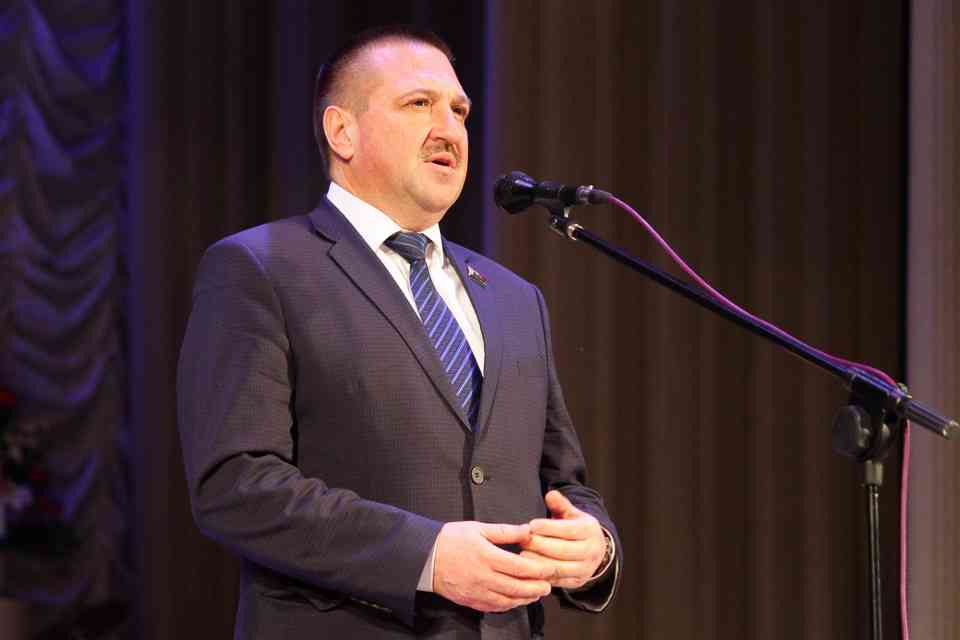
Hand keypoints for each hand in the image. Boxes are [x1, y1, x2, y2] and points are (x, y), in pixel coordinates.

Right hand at [433, 521, 553, 611]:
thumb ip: (505, 531)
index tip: (550, 568)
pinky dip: (509, 605)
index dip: (538, 569)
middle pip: (517, 587)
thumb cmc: (451, 540)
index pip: (520, 567)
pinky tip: (516, 600)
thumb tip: (527, 530)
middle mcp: (484, 577)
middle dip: (536, 587)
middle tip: (549, 585)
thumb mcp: (478, 528)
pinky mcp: (471, 601)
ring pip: (508, 600)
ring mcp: (477, 592)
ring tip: (536, 593)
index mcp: (487, 556)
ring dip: (525, 598)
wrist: (425, 558)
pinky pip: (494, 607)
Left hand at [519, 490, 606, 589]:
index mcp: (589, 531)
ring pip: (559, 568)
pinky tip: (528, 569)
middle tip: (523, 541)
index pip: (568, 530)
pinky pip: (558, 582)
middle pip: (562, 551)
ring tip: (522, 555)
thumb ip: (560, 504)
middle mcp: (591, 551)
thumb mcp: (572, 514)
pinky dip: (542, 576)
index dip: (548, 528)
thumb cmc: (576, 528)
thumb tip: (550, 494)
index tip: (531, 525)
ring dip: (539, 562)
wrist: (595, 550)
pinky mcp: (577, 582)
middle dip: (540, 546)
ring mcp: (585, 569)